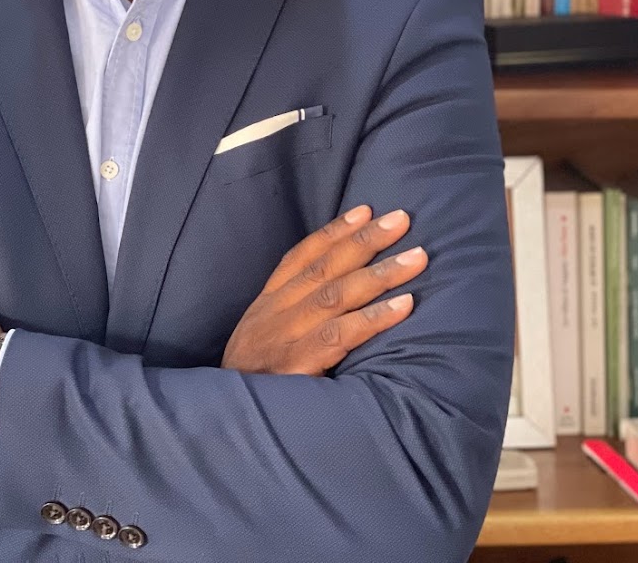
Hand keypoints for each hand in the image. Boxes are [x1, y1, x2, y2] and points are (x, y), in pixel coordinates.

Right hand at [222, 205, 425, 375]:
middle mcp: (274, 314)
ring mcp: (284, 338)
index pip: (300, 258)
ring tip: (416, 258)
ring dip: (380, 274)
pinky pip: (339, 335)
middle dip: (364, 240)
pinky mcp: (295, 366)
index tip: (366, 210)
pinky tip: (403, 306)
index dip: (333, 232)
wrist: (220, 426)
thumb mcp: (262, 342)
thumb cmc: (253, 385)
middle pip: (323, 268)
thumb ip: (292, 320)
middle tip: (402, 220)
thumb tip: (337, 297)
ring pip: (335, 295)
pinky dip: (373, 318)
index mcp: (267, 305)